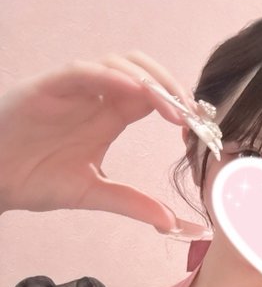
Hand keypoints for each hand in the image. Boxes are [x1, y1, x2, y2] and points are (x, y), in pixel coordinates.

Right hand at [0, 52, 212, 236]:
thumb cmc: (35, 178)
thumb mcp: (94, 193)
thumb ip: (132, 203)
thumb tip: (170, 223)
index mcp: (110, 116)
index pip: (154, 99)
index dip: (180, 108)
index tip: (201, 132)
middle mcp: (96, 97)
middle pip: (143, 73)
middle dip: (172, 89)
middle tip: (192, 118)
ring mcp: (73, 90)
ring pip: (117, 64)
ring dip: (150, 81)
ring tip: (172, 109)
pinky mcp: (48, 89)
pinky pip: (82, 72)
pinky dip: (109, 77)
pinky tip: (133, 92)